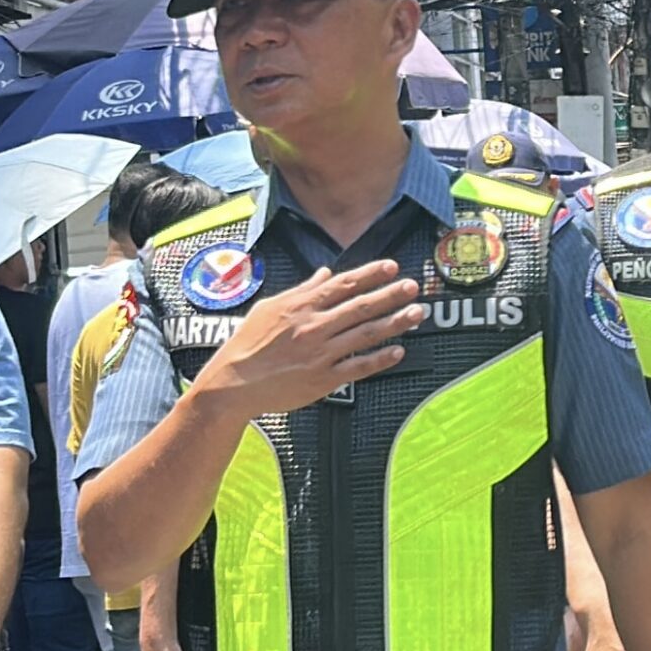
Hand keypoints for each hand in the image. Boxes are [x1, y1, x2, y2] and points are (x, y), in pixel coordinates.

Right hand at [193, 263, 423, 418]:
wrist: (233, 384)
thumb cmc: (246, 344)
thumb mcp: (269, 308)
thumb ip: (302, 290)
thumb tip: (325, 273)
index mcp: (300, 307)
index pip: (343, 284)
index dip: (370, 274)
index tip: (391, 266)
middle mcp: (314, 327)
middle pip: (361, 306)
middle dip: (391, 294)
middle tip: (413, 286)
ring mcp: (320, 353)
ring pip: (365, 334)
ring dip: (395, 322)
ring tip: (417, 313)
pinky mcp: (323, 380)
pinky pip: (358, 367)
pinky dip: (380, 359)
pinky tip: (398, 351)